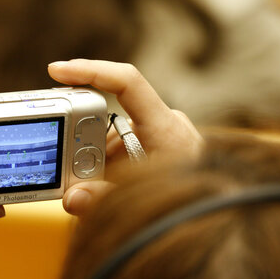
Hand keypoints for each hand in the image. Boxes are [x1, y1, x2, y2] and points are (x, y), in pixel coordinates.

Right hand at [48, 59, 202, 215]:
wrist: (222, 208)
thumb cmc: (194, 202)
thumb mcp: (146, 200)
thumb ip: (105, 199)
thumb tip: (73, 199)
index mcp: (164, 127)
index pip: (126, 82)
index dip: (90, 71)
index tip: (57, 70)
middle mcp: (163, 124)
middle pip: (109, 117)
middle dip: (84, 141)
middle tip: (68, 164)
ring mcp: (160, 137)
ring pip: (113, 138)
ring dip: (97, 161)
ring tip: (94, 188)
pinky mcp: (157, 150)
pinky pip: (123, 151)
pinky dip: (109, 168)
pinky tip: (106, 187)